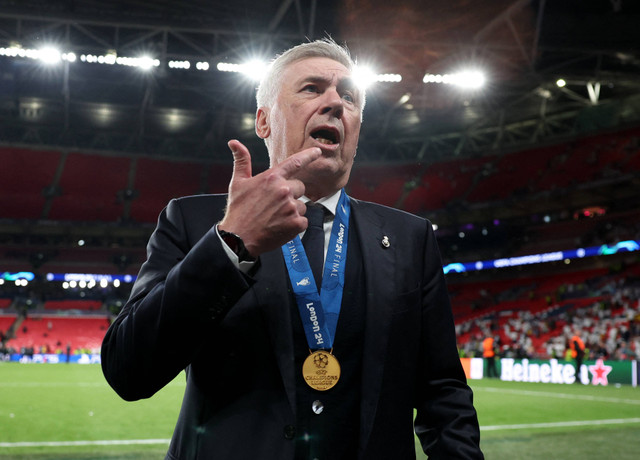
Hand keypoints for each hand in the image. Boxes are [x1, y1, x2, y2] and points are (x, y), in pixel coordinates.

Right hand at [218, 140, 321, 257]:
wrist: (238, 237)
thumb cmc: (238, 210)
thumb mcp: (238, 183)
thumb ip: (242, 161)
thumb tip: (234, 142)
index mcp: (272, 178)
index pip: (295, 163)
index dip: (308, 156)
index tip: (318, 152)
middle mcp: (284, 190)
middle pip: (300, 187)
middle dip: (292, 194)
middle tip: (275, 205)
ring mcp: (291, 207)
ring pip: (302, 205)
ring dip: (293, 211)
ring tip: (276, 217)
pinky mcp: (296, 223)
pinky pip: (303, 220)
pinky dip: (295, 225)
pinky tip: (281, 226)